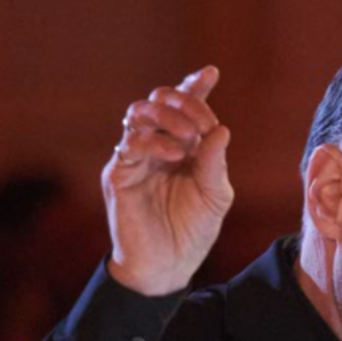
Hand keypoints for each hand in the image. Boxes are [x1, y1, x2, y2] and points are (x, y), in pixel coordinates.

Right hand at [103, 66, 233, 295]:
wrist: (168, 267)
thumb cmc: (192, 231)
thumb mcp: (215, 196)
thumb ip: (216, 162)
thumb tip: (222, 129)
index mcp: (182, 147)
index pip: (184, 108)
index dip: (194, 87)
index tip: (210, 73)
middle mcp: (156, 146)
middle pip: (159, 101)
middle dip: (183, 102)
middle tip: (204, 122)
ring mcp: (135, 158)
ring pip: (138, 113)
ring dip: (167, 116)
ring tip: (190, 135)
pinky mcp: (119, 174)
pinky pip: (130, 143)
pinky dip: (154, 141)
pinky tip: (176, 155)